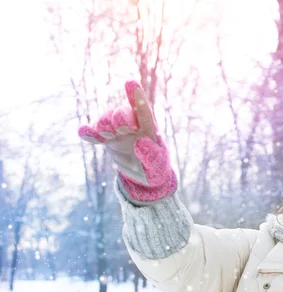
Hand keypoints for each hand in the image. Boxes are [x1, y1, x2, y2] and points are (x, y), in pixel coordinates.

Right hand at [78, 81, 176, 202]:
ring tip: (105, 134)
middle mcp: (133, 127)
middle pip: (123, 115)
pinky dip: (89, 133)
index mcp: (150, 130)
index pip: (144, 112)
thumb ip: (151, 154)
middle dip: (119, 117)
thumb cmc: (155, 168)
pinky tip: (83, 132)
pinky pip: (95, 134)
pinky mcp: (107, 141)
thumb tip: (140, 141)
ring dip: (104, 124)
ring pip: (107, 121)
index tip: (131, 82)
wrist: (144, 176)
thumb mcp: (158, 165)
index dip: (137, 98)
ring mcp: (118, 132)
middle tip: (120, 128)